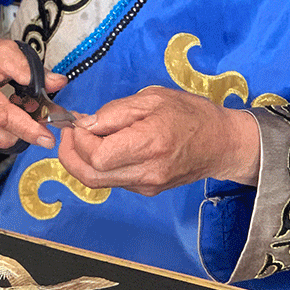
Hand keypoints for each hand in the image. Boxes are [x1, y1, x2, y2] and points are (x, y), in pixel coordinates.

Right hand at [0, 32, 67, 150]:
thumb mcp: (6, 50)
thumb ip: (32, 69)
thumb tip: (57, 82)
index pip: (0, 115)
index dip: (26, 128)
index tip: (47, 137)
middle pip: (1, 134)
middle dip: (25, 127)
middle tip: (35, 110)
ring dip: (13, 130)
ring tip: (14, 107)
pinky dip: (1, 132)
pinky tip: (0, 115)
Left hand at [57, 86, 259, 195]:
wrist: (221, 143)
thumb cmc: (190, 114)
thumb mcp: (152, 98)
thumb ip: (115, 112)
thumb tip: (85, 123)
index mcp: (150, 143)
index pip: (98, 155)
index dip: (78, 141)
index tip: (76, 123)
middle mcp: (147, 171)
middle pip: (91, 175)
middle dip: (70, 155)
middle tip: (67, 134)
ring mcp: (147, 185)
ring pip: (98, 182)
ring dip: (82, 161)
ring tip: (82, 138)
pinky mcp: (147, 190)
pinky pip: (113, 181)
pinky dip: (100, 166)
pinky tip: (104, 147)